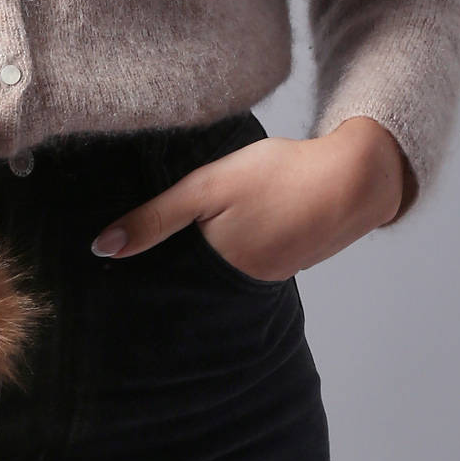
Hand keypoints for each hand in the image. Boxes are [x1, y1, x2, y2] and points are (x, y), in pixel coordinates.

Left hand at [88, 117, 411, 280]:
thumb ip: (155, 218)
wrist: (358, 175)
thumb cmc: (278, 175)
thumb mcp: (206, 187)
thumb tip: (102, 249)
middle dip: (171, 271)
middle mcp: (245, 284)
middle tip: (146, 256)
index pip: (168, 285)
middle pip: (194, 282)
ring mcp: (272, 274)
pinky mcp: (290, 259)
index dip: (144, 277)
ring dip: (205, 259)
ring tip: (184, 242)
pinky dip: (236, 248)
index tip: (116, 276)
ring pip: (222, 271)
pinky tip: (237, 228)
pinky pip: (250, 260)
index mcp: (220, 270)